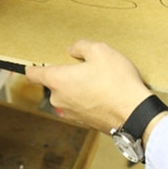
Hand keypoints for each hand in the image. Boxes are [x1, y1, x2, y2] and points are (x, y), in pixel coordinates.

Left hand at [25, 40, 151, 133]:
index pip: (32, 74)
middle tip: (83, 66)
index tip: (35, 63)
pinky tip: (103, 92)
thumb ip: (81, 46)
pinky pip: (80, 105)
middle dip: (65, 74)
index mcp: (57, 80)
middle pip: (54, 83)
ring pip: (68, 94)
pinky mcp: (84, 122)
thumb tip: (72, 50)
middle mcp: (59, 99)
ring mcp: (71, 113)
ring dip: (77, 87)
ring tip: (98, 79)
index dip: (33, 66)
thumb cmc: (117, 82)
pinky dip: (87, 98)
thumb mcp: (101, 51)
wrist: (135, 114)